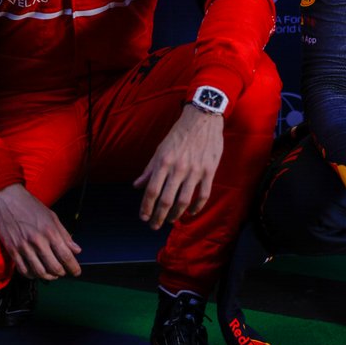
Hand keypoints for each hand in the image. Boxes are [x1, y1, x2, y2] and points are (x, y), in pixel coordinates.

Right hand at [0, 184, 81, 279]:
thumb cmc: (31, 206)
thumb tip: (76, 250)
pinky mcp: (12, 250)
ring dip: (48, 277)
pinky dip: (32, 275)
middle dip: (61, 273)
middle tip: (63, 272)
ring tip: (51, 275)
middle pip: (54, 267)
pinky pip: (23, 270)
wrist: (7, 199)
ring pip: (39, 271)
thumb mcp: (51, 216)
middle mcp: (38, 241)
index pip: (65, 255)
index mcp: (50, 231)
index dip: (73, 267)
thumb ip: (64, 234)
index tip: (76, 272)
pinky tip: (36, 273)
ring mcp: (24, 247)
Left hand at [133, 105, 223, 229]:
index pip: (151, 190)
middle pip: (166, 200)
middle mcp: (178, 168)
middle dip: (158, 216)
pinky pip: (203, 194)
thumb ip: (149, 169)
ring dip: (176, 214)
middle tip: (154, 225)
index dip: (146, 207)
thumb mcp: (160, 149)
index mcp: (163, 161)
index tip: (143, 217)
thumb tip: (136, 185)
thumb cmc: (179, 134)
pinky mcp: (209, 170)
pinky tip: (190, 212)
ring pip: (184, 200)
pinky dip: (197, 207)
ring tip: (170, 220)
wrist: (202, 119)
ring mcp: (195, 170)